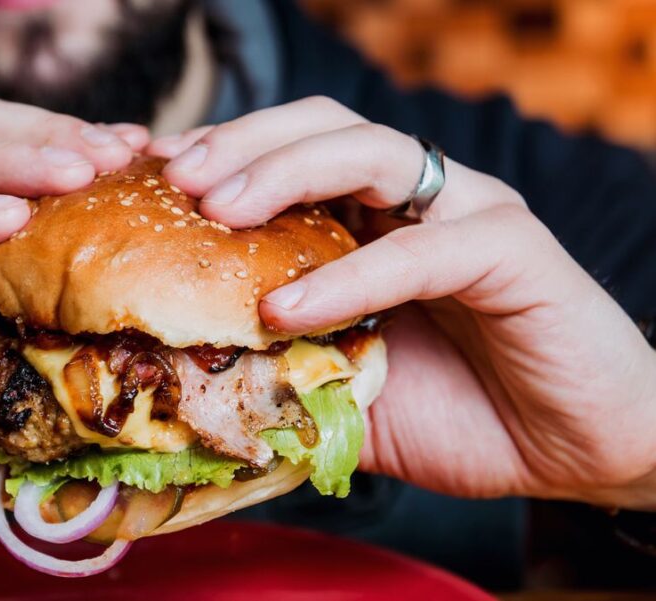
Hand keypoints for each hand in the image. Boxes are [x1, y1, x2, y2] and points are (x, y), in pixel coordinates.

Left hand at [149, 97, 655, 508]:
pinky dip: (348, 275)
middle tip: (177, 179)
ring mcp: (469, 213)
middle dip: (241, 144)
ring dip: (285, 173)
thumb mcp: (344, 390)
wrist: (570, 451)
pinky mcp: (512, 251)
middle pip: (321, 126)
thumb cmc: (459, 412)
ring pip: (371, 152)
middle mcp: (420, 199)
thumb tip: (186, 383)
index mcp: (375, 217)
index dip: (220, 156)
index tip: (152, 177)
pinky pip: (421, 249)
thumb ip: (281, 372)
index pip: (289, 154)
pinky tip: (286, 305)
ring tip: (219, 212)